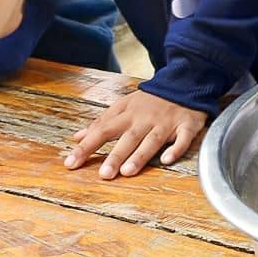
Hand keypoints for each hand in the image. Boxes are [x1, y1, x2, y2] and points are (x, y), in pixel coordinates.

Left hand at [64, 89, 207, 178]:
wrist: (184, 82)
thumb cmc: (151, 100)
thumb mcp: (124, 105)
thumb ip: (102, 122)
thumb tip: (77, 136)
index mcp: (128, 114)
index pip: (103, 130)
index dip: (86, 146)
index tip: (71, 163)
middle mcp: (145, 119)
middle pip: (128, 138)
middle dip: (115, 155)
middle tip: (104, 174)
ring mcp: (166, 123)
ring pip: (152, 140)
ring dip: (140, 155)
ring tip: (127, 171)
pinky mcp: (186, 125)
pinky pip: (183, 138)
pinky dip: (176, 148)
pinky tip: (168, 159)